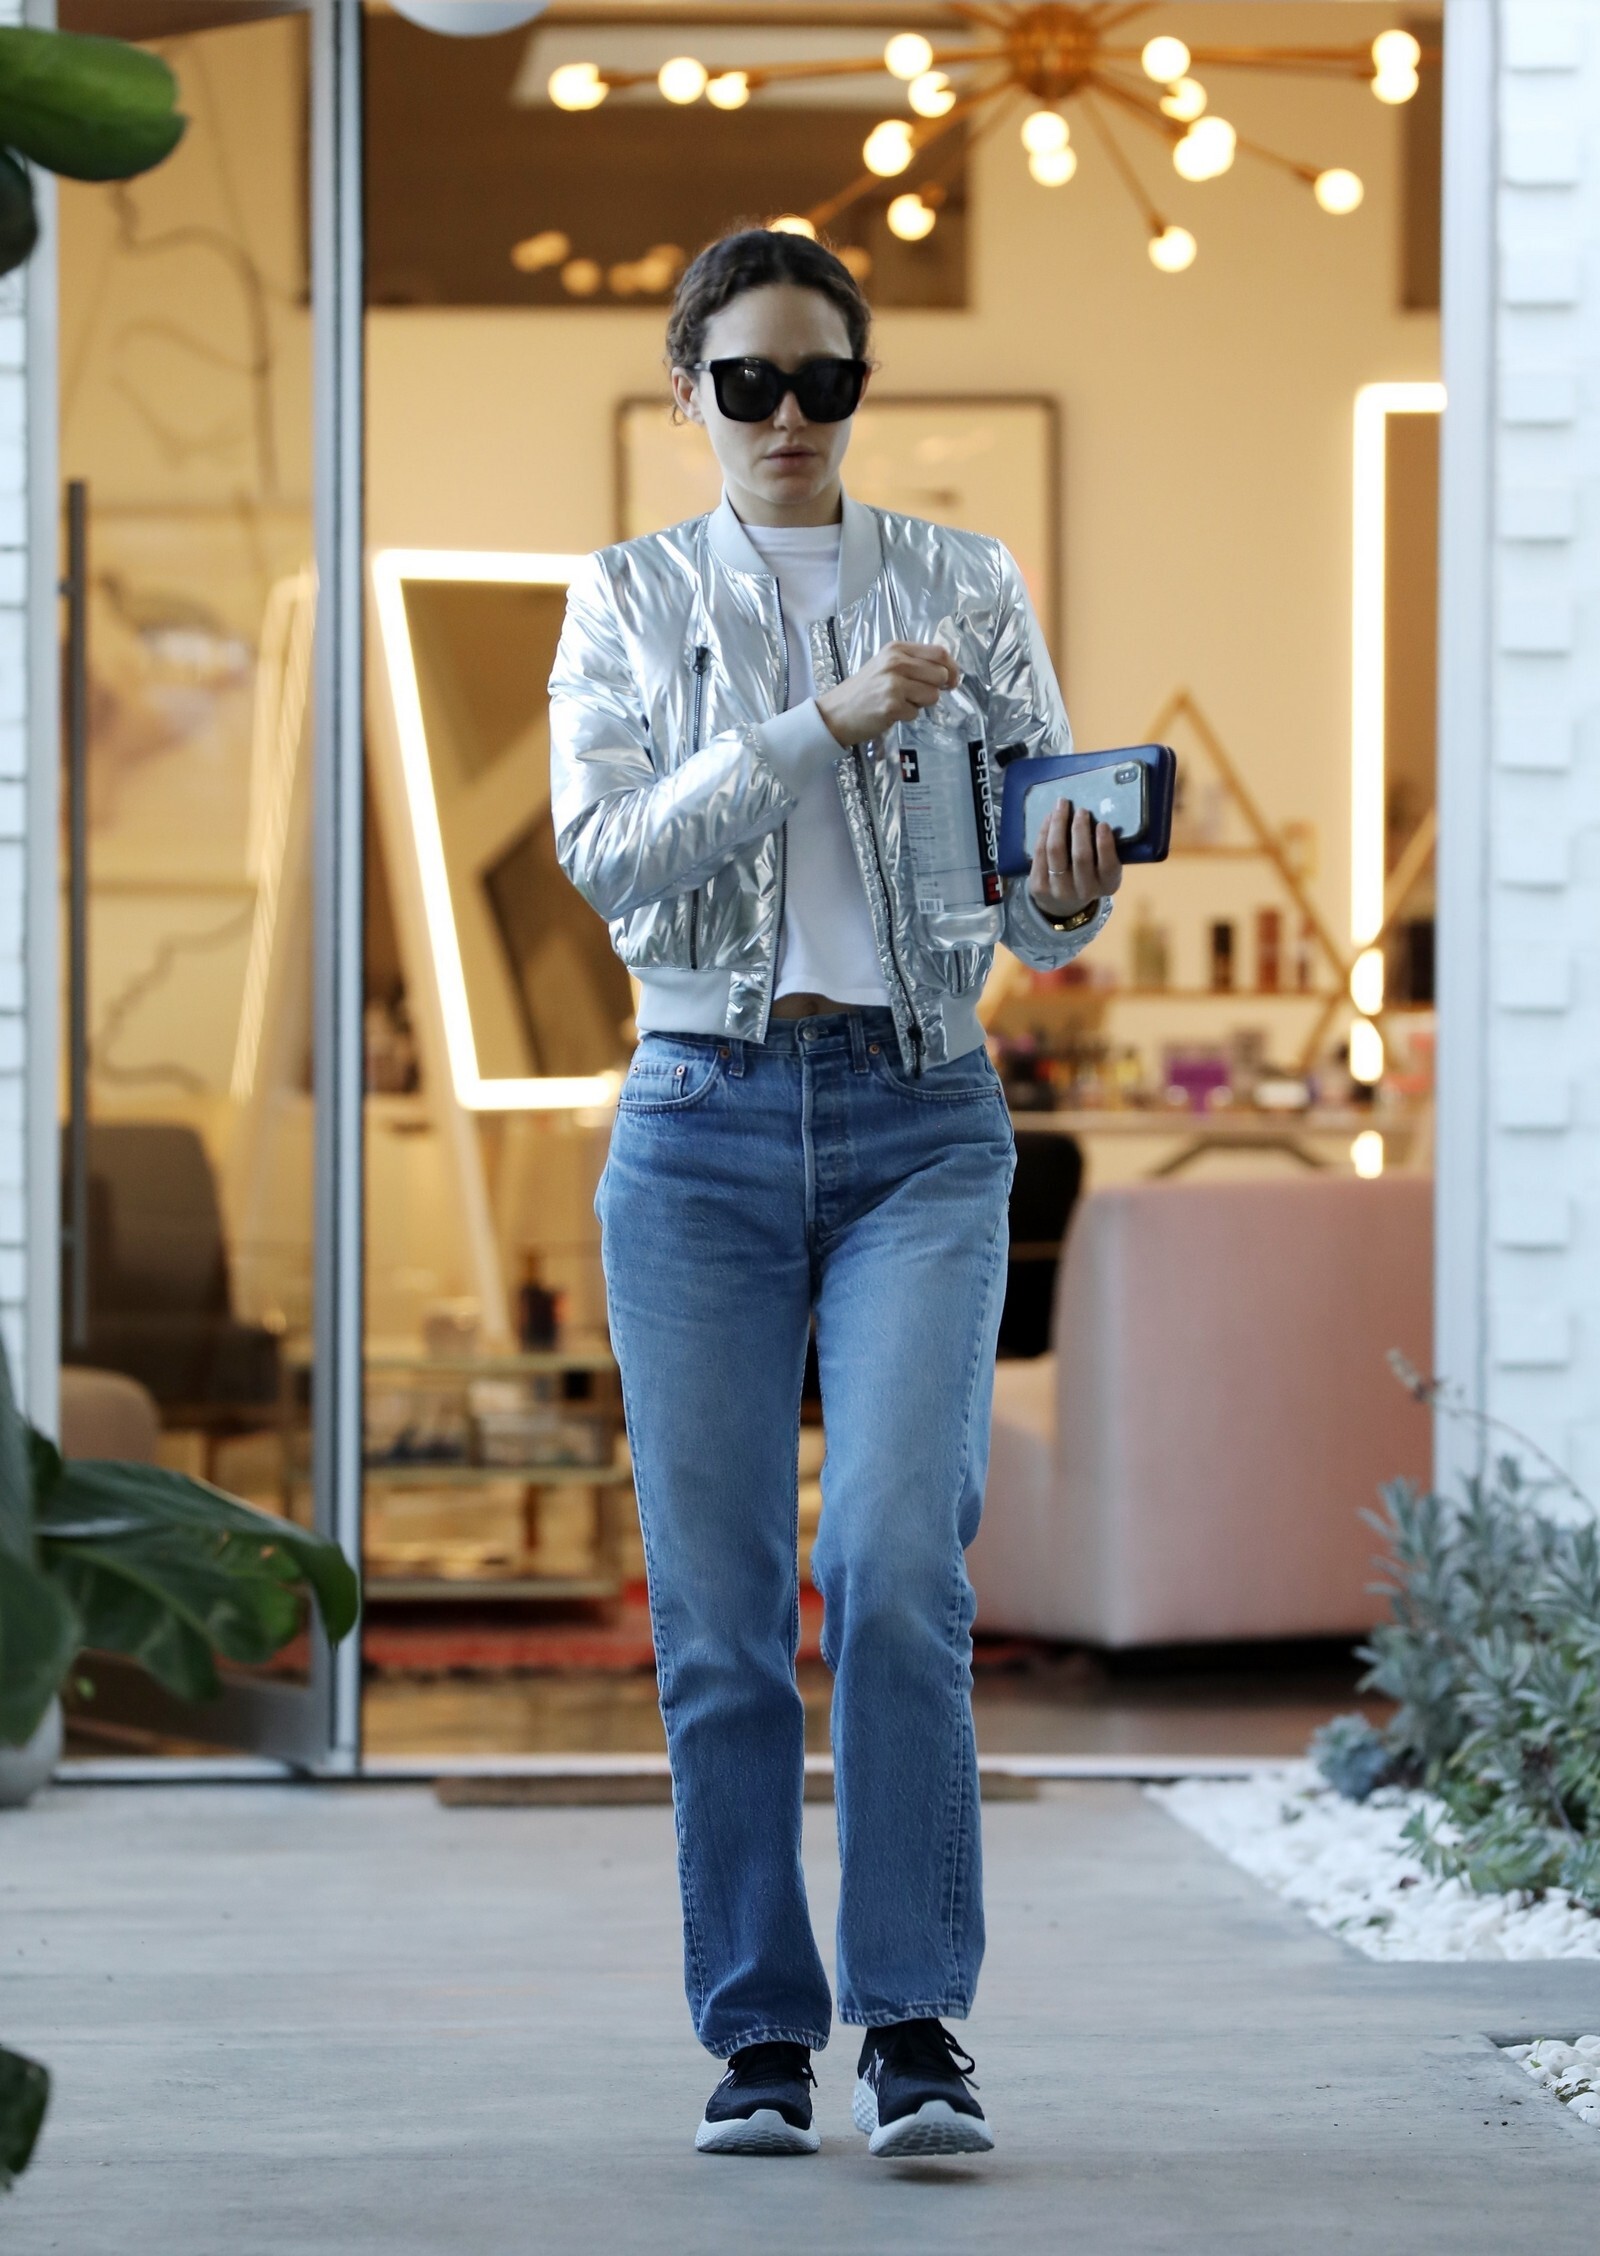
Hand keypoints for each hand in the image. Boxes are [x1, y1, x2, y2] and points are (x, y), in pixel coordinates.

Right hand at [816, 642, 958, 747]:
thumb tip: (947, 672)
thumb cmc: (863, 690)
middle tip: (917, 695)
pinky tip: (890, 713)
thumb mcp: (886, 665)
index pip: (939, 653)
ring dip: (921, 704)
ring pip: (932, 695)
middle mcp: (896, 662)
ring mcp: (893, 684)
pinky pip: (916, 713)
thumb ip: (913, 663)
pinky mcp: (891, 706)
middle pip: (940, 675)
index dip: (951, 668)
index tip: (951, 681)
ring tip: (900, 703)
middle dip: (936, 689)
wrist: (835, 713)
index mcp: (897, 649)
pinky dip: (907, 717)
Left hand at [1027, 799, 1123, 920]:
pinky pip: (1039, 852)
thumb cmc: (1089, 877)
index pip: (1109, 866)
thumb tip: (1094, 816)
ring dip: (1058, 824)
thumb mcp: (1104, 869)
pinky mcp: (1038, 886)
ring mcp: (1059, 890)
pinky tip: (1049, 817)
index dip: (1105, 844)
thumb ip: (1103, 850)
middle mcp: (1084, 892)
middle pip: (1080, 856)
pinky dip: (1044, 831)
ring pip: (1056, 851)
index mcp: (1107, 886)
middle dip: (1079, 829)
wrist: (1062, 904)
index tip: (1102, 823)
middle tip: (1081, 810)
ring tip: (1061, 806)